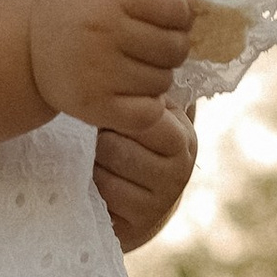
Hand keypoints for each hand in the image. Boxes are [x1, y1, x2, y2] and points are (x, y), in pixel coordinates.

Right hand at [26, 0, 198, 140]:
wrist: (28, 49)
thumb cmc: (83, 8)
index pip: (178, 9)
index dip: (178, 17)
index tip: (159, 19)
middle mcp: (103, 30)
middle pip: (176, 49)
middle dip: (170, 49)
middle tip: (143, 46)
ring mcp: (97, 71)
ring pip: (165, 81)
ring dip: (157, 77)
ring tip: (129, 67)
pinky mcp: (94, 107)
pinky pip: (149, 112)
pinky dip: (147, 106)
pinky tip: (126, 92)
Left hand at [94, 102, 196, 250]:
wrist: (134, 209)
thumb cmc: (132, 150)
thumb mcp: (144, 120)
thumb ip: (145, 97)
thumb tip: (141, 53)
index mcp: (182, 137)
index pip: (143, 116)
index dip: (116, 114)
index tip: (107, 114)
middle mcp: (180, 169)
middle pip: (117, 143)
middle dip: (101, 140)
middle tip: (99, 140)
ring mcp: (162, 199)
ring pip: (107, 169)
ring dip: (94, 164)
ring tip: (98, 161)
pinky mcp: (141, 222)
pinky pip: (104, 194)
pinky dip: (93, 187)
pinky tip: (96, 183)